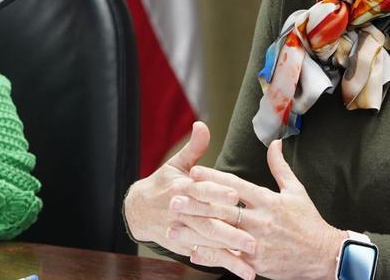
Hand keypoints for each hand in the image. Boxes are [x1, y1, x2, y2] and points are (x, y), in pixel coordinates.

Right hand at [123, 122, 256, 275]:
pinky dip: (222, 263)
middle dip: (229, 232)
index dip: (216, 192)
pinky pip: (204, 256)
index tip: (235, 195)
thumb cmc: (162, 184)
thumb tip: (203, 125)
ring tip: (250, 263)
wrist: (137, 211)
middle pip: (206, 222)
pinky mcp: (183, 246)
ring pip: (207, 244)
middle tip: (252, 240)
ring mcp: (181, 232)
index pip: (200, 190)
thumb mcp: (175, 164)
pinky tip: (240, 270)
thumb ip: (194, 148)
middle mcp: (181, 213)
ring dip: (229, 255)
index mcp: (181, 189)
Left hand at [181, 139, 345, 279]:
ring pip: (222, 235)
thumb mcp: (296, 191)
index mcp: (268, 200)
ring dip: (196, 232)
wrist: (325, 255)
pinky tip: (193, 252)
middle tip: (173, 199)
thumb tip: (275, 143)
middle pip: (223, 210)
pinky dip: (211, 255)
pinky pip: (230, 258)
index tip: (193, 173)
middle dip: (196, 204)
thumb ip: (280, 167)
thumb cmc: (309, 221)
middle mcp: (261, 220)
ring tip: (174, 228)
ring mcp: (258, 242)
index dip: (213, 179)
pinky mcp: (258, 262)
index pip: (236, 186)